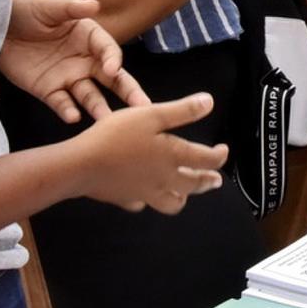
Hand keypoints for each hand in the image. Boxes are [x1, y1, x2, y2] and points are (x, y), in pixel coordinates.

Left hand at [0, 0, 151, 124]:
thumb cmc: (25, 11)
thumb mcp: (48, 6)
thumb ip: (71, 8)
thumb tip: (95, 5)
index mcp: (88, 36)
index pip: (108, 50)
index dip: (112, 59)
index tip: (113, 69)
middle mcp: (83, 59)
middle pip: (111, 78)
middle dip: (128, 92)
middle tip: (143, 107)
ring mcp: (67, 77)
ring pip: (90, 96)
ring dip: (100, 108)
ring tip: (109, 122)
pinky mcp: (48, 90)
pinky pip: (61, 103)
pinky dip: (68, 111)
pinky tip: (73, 117)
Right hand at [68, 92, 228, 213]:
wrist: (82, 165)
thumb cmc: (116, 136)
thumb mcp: (151, 115)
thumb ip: (181, 111)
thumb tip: (209, 103)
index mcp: (173, 156)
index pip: (205, 160)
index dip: (218, 156)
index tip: (224, 151)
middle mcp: (164, 179)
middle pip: (193, 185)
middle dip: (206, 182)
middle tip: (215, 180)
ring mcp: (145, 193)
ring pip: (171, 203)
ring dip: (182, 196)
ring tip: (185, 192)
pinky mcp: (125, 200)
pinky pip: (142, 203)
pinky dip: (148, 200)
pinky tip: (145, 195)